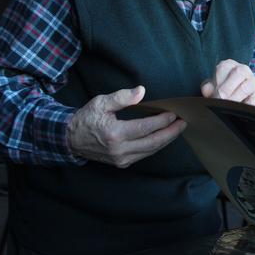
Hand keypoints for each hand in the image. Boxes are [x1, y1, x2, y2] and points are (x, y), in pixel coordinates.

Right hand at [66, 86, 186, 167]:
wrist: (70, 139)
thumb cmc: (86, 118)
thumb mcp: (101, 102)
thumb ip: (122, 97)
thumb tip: (141, 91)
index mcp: (114, 134)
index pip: (145, 128)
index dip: (162, 121)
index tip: (174, 113)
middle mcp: (120, 149)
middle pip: (153, 142)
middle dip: (171, 132)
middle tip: (184, 122)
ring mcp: (121, 159)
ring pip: (151, 150)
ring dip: (166, 140)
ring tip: (178, 128)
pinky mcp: (122, 163)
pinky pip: (144, 154)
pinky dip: (156, 145)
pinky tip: (164, 137)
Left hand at [201, 59, 254, 105]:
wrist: (239, 102)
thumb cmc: (224, 92)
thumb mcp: (213, 88)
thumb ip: (208, 87)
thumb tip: (207, 89)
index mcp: (229, 65)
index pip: (223, 68)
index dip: (217, 81)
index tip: (213, 93)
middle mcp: (243, 69)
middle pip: (238, 72)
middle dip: (227, 88)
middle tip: (221, 99)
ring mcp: (253, 80)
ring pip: (246, 86)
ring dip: (235, 97)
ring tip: (229, 105)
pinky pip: (253, 99)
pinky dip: (245, 105)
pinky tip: (239, 108)